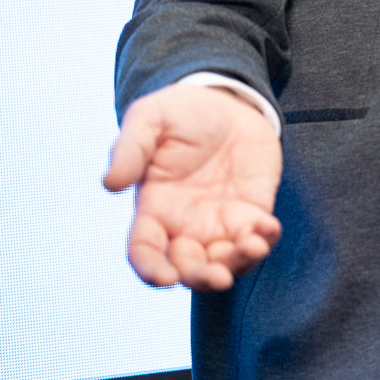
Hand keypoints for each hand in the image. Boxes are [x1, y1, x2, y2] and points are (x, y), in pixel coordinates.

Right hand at [103, 82, 282, 290]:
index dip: (151, 270)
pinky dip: (265, 240)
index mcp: (154, 209)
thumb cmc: (180, 112)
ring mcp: (220, 221)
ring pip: (226, 261)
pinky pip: (258, 237)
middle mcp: (185, 224)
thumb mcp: (149, 119)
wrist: (227, 100)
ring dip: (239, 263)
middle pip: (189, 267)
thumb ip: (129, 149)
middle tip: (219, 276)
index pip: (145, 251)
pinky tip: (268, 227)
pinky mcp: (252, 210)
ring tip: (253, 246)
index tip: (165, 278)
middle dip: (202, 278)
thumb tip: (110, 184)